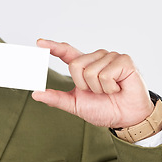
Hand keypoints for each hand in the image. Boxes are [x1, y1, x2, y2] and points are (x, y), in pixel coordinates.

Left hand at [32, 39, 154, 127]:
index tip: (39, 43)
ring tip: (109, 90)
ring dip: (98, 88)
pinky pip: (105, 75)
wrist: (125, 118)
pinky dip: (110, 87)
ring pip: (90, 71)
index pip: (66, 52)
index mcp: (84, 65)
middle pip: (75, 65)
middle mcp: (96, 57)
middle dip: (83, 85)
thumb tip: (35, 94)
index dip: (53, 47)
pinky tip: (118, 88)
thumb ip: (56, 98)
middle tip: (97, 92)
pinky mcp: (124, 60)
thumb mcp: (75, 105)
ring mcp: (110, 57)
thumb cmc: (102, 109)